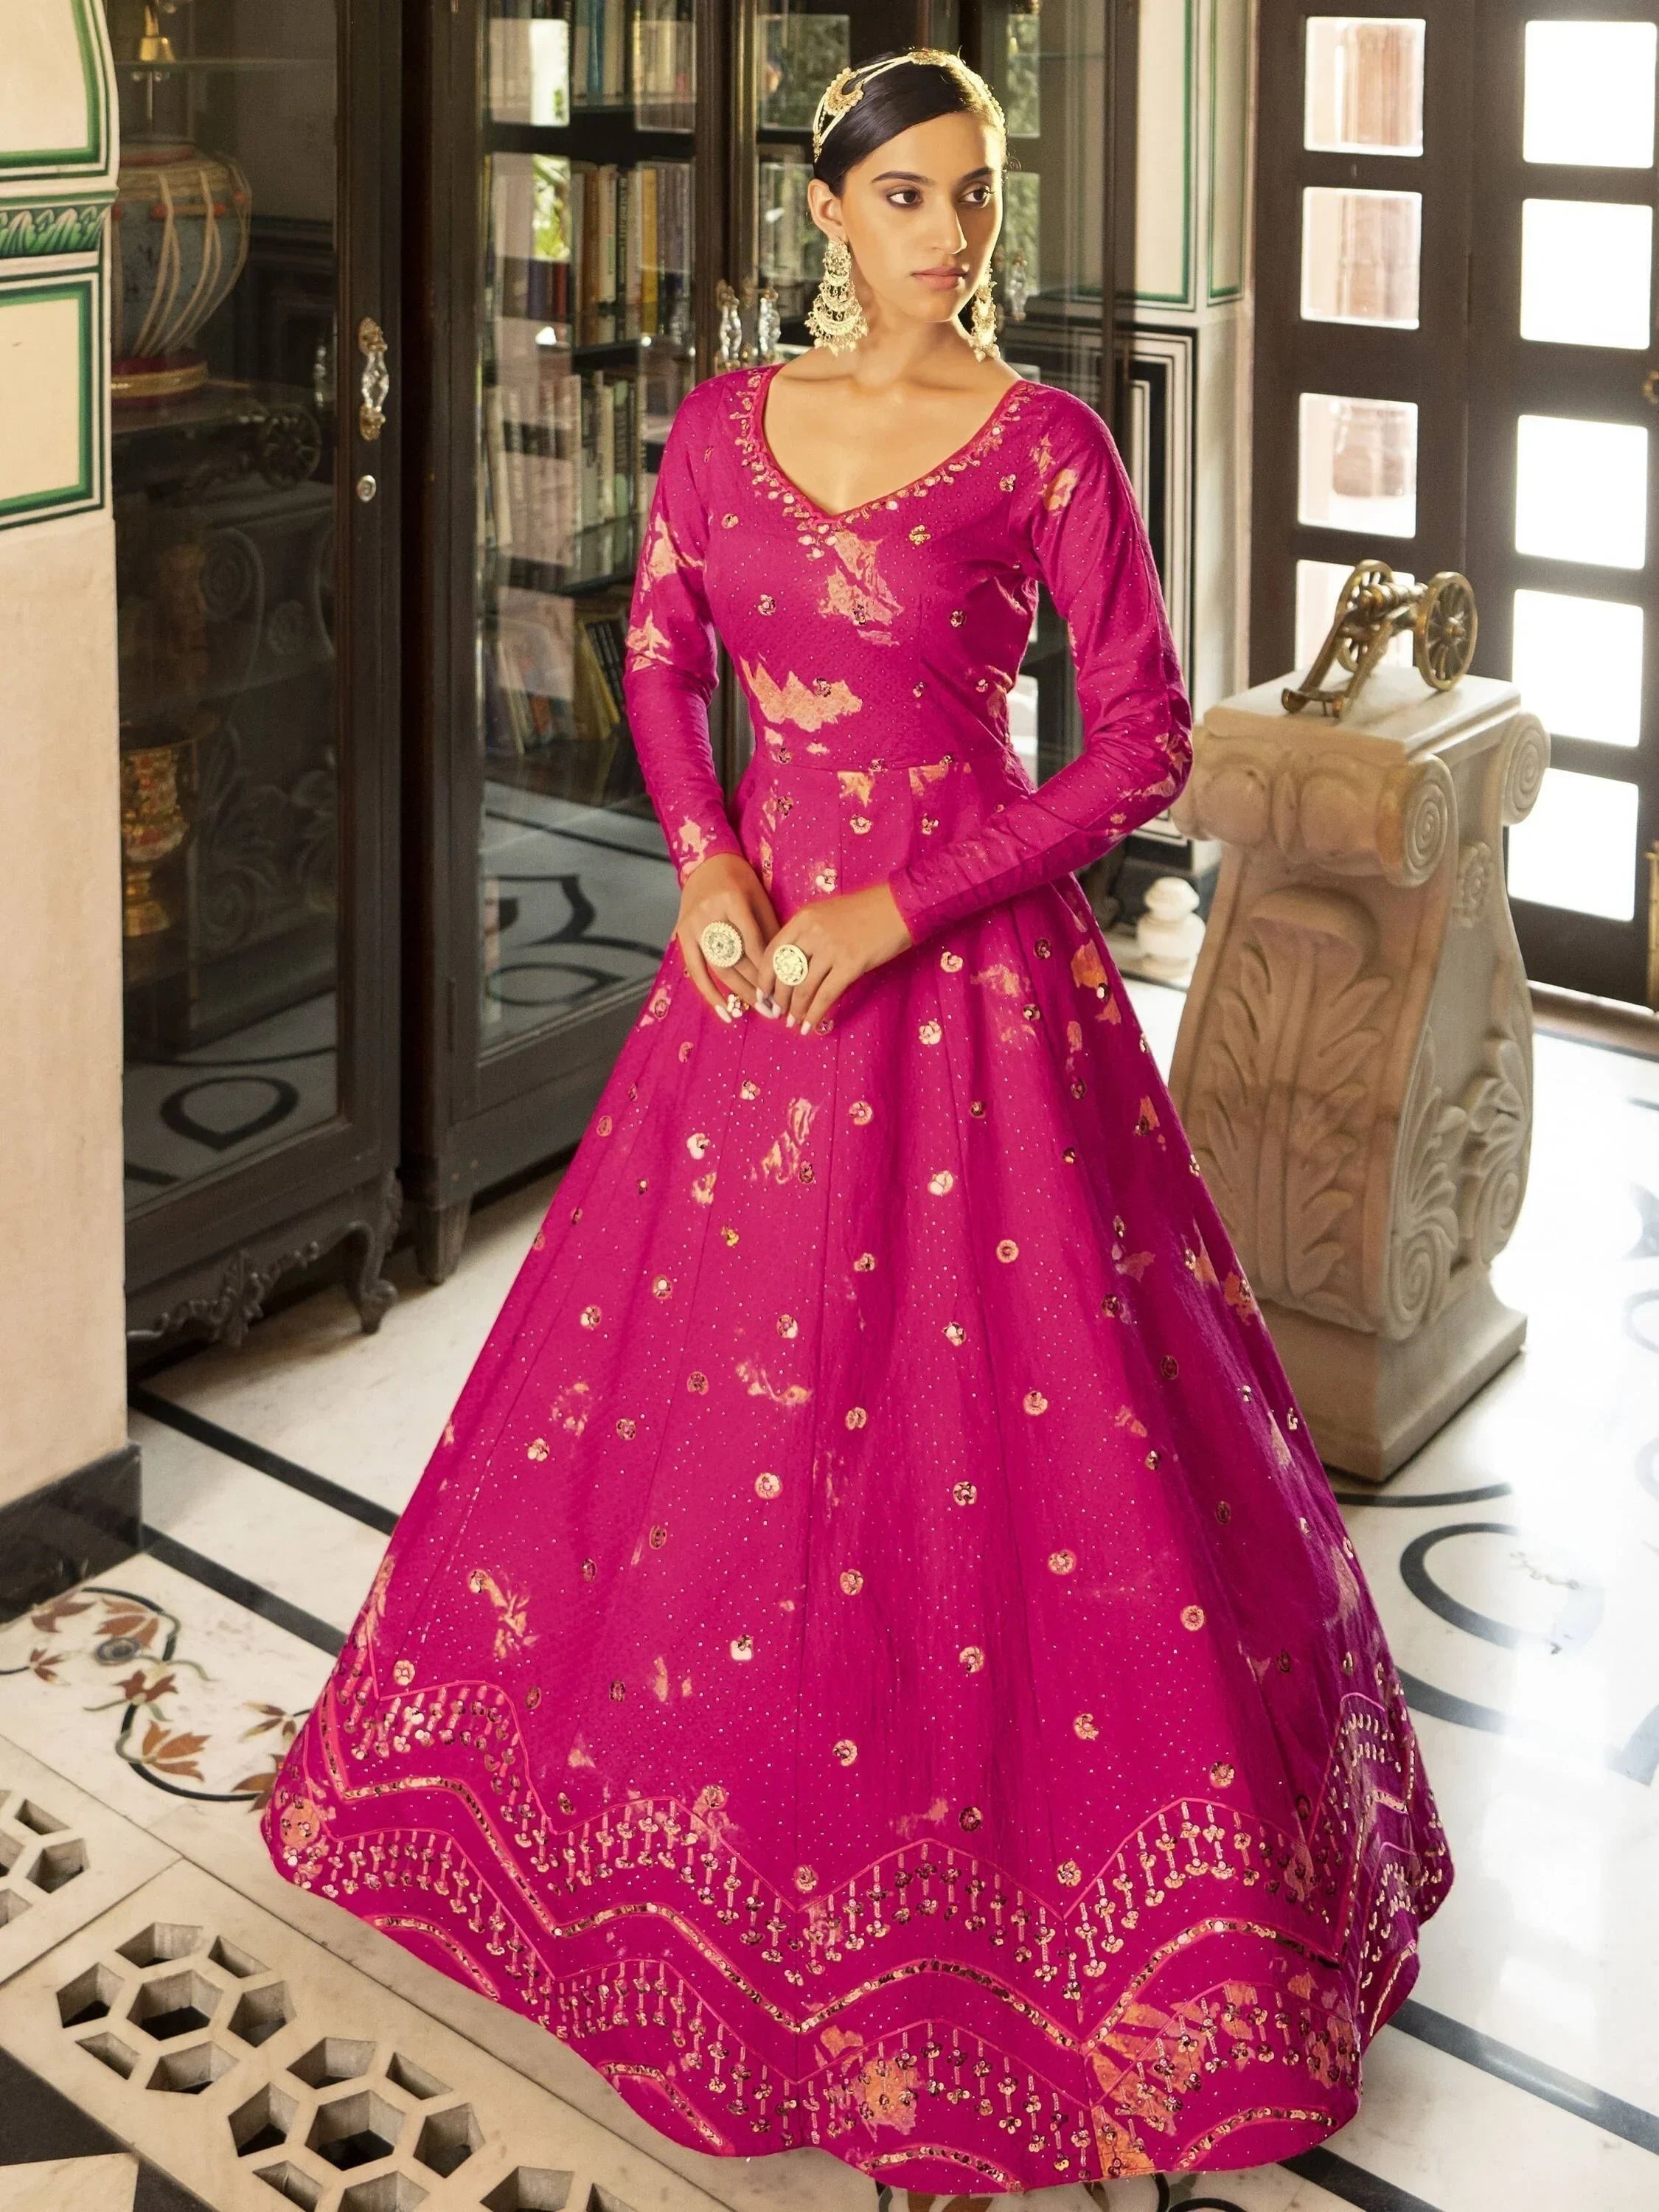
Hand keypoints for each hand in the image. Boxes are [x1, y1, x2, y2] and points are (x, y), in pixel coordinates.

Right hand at [676, 852, 780, 1023]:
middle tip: (776, 1009)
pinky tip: (724, 1011)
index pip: (754, 944)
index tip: (785, 990)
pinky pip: (695, 970)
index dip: (769, 970)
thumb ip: (770, 931)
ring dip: (739, 994)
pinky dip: (710, 993)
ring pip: (718, 968)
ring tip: (758, 1011)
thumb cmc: (740, 880)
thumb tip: (784, 971)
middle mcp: (709, 914)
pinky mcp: (682, 935)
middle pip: (736, 959)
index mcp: (732, 900)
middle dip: (757, 987)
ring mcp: (692, 926)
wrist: (707, 863)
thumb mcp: (759, 899)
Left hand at [758, 883, 915, 1033]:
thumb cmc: (865, 911)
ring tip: (792, 1022)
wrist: (900, 907)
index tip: (762, 994)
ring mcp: (831, 949)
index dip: (764, 977)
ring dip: (795, 1010)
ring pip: (803, 987)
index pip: (772, 951)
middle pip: (784, 972)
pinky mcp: (850, 965)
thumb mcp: (827, 914)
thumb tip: (791, 967)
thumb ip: (807, 935)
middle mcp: (812, 933)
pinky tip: (808, 1026)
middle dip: (778, 998)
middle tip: (776, 1012)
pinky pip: (825, 995)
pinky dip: (814, 1014)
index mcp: (803, 918)